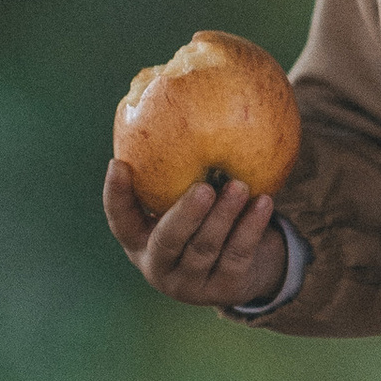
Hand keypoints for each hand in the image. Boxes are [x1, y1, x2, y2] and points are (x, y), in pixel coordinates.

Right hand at [104, 157, 287, 308]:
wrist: (244, 267)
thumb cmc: (207, 217)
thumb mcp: (187, 198)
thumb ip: (180, 170)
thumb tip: (183, 91)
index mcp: (141, 241)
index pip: (121, 220)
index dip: (116, 195)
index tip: (119, 163)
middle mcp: (159, 265)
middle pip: (168, 241)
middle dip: (185, 215)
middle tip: (204, 188)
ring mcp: (191, 283)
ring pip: (205, 249)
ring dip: (224, 217)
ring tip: (239, 186)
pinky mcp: (224, 289)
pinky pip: (237, 254)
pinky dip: (250, 227)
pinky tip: (264, 202)